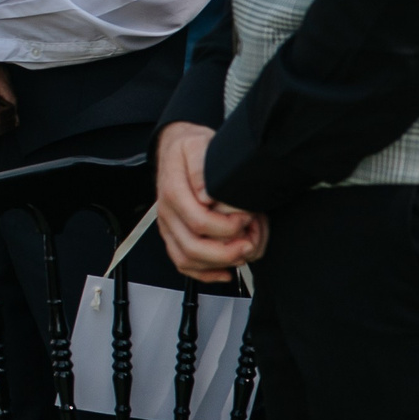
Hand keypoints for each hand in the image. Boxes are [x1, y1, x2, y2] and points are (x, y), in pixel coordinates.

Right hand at [155, 122, 266, 282]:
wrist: (176, 148)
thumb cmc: (190, 148)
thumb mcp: (197, 146)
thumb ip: (200, 167)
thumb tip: (207, 194)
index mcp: (173, 192)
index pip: (199, 222)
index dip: (229, 227)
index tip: (247, 216)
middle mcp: (168, 213)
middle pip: (193, 248)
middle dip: (228, 252)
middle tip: (250, 243)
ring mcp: (169, 227)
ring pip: (187, 260)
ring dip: (220, 263)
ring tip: (243, 250)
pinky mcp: (174, 235)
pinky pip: (183, 264)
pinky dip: (206, 274)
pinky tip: (226, 270)